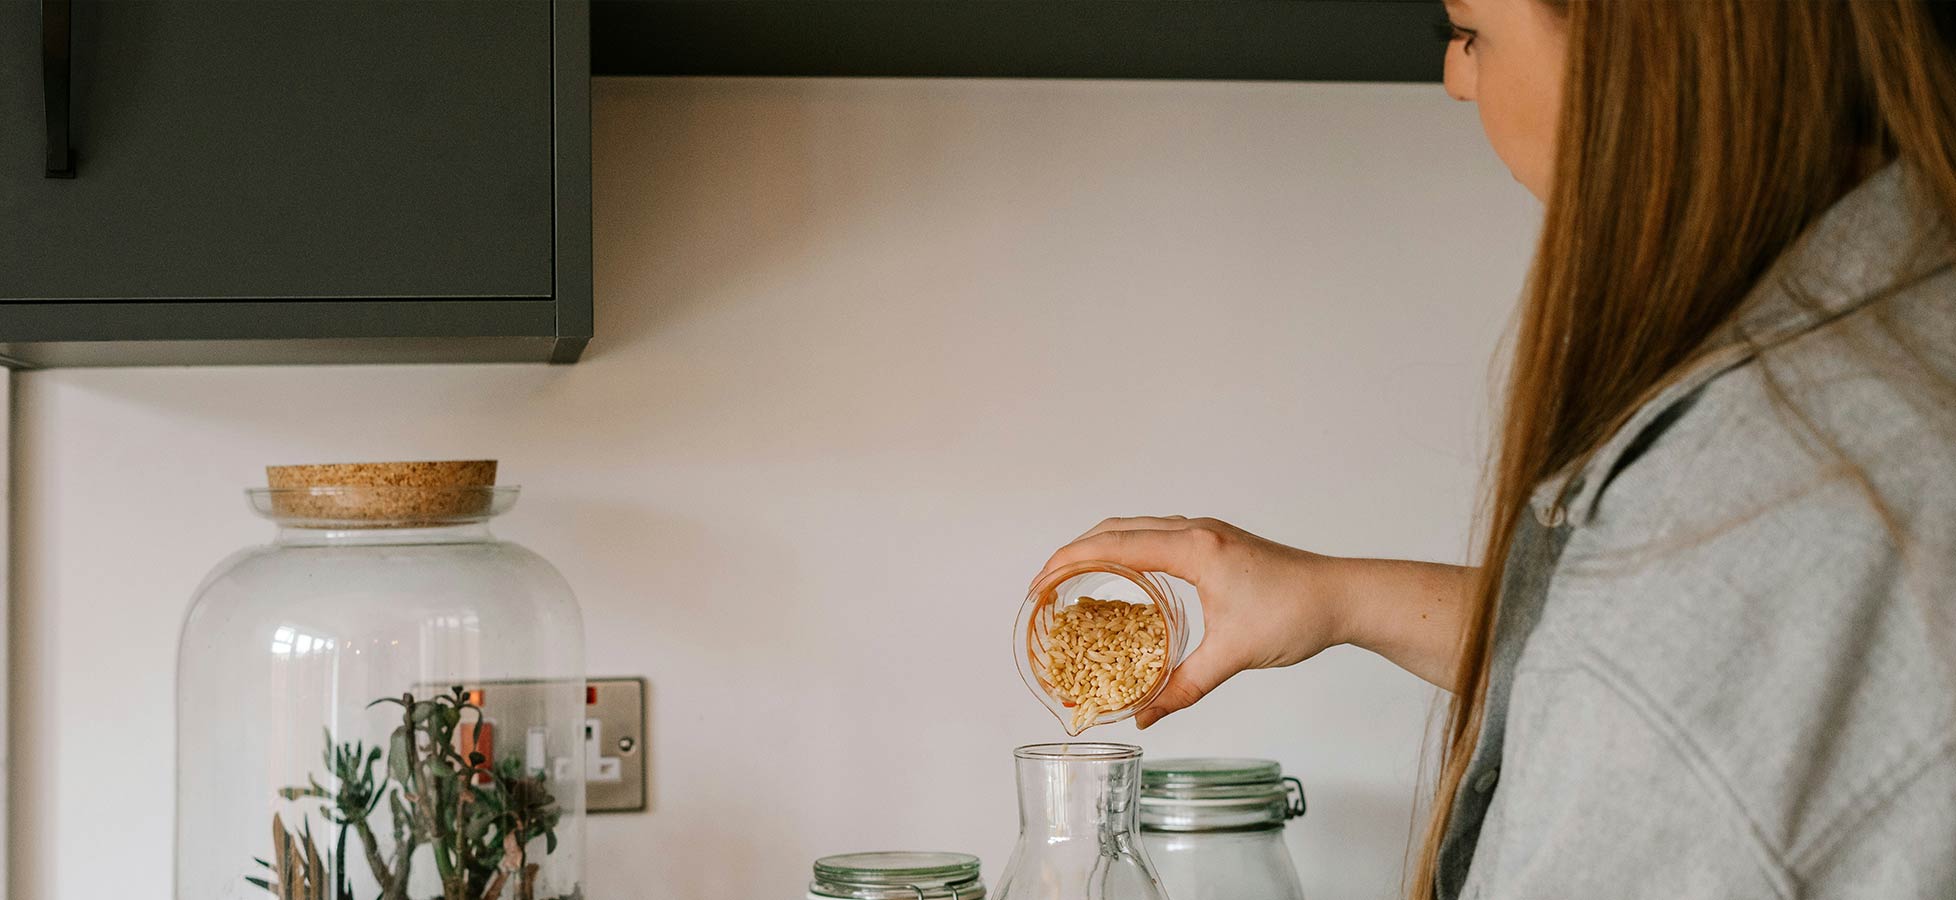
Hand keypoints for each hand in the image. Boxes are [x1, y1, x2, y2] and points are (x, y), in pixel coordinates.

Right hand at [1032, 516, 1353, 728]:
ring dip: (1100, 548)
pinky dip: (1127, 551)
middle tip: (1045, 585)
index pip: (1114, 546)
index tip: (1040, 585)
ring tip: (1072, 579)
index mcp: (1193, 549)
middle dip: (1074, 553)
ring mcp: (1206, 534)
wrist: (1342, 595)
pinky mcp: (1216, 543)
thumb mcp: (1233, 655)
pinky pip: (1156, 538)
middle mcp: (1195, 532)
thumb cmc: (1295, 614)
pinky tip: (1124, 580)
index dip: (1069, 563)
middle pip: (1116, 529)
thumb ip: (1184, 686)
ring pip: (1136, 529)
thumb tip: (1145, 715)